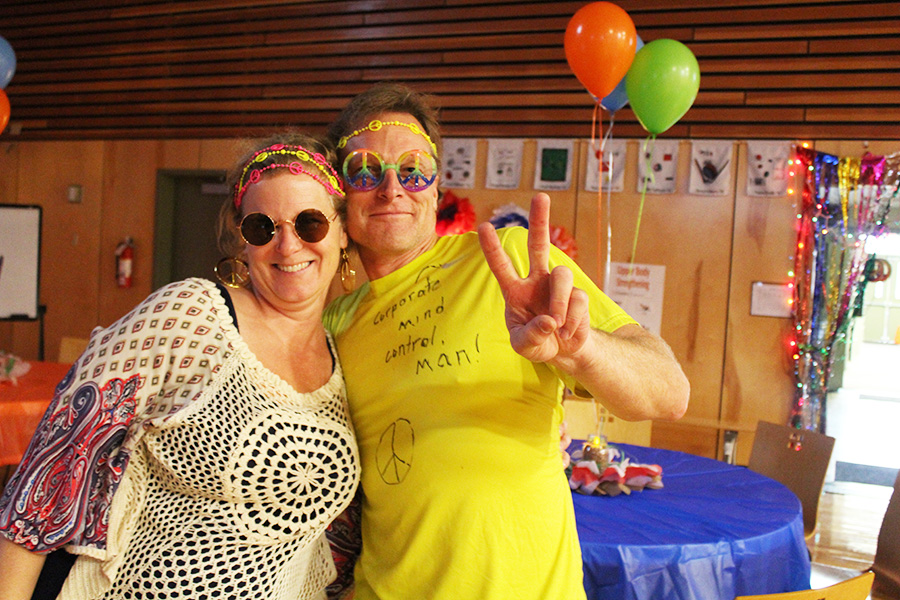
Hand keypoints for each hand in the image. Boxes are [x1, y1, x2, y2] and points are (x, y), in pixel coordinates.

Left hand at [477, 193, 590, 363]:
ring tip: (557, 325)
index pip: (501, 265)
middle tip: (541, 196)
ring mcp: (558, 286)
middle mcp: (536, 280)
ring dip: (560, 303)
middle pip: (537, 244)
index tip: (482, 226)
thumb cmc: (536, 342)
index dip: (492, 247)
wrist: (562, 351)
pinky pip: (578, 299)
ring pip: (563, 275)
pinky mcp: (579, 295)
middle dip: (540, 220)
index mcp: (515, 290)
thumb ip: (530, 335)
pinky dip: (572, 320)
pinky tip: (568, 331)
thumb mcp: (523, 346)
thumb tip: (549, 321)